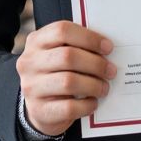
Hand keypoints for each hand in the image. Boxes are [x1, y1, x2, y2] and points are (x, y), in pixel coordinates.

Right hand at [15, 21, 115, 136]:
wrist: (39, 106)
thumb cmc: (56, 73)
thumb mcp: (58, 54)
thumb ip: (77, 46)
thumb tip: (106, 49)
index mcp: (36, 41)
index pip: (62, 30)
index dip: (89, 38)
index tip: (108, 47)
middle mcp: (29, 62)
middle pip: (67, 56)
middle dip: (95, 63)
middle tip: (111, 70)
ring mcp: (31, 87)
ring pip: (68, 82)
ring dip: (93, 85)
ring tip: (104, 87)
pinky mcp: (39, 110)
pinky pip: (68, 107)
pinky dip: (86, 105)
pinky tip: (93, 102)